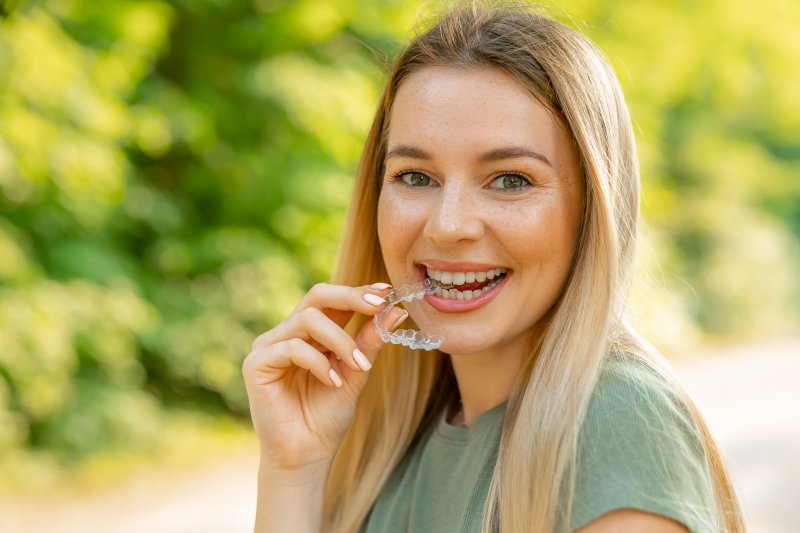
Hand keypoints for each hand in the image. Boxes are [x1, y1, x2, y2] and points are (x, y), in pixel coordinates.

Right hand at [242, 282, 406, 472]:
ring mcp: (269, 346)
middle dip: (350, 297)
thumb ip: (370, 342)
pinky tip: (332, 382)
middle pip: (316, 296)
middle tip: (378, 306)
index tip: (386, 292)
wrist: (306, 456)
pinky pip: (292, 347)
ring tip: (357, 367)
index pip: (332, 300)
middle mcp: (286, 333)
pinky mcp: (256, 364)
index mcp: (310, 333)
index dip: (358, 291)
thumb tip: (396, 311)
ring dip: (340, 341)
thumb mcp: (356, 373)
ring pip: (307, 320)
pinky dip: (318, 362)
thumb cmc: (327, 417)